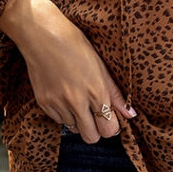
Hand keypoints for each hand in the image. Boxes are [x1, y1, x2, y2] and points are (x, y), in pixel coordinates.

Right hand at [0, 0, 135, 142]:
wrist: (41, 34)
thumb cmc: (74, 43)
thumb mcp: (100, 65)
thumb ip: (115, 93)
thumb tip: (131, 115)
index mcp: (96, 91)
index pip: (109, 129)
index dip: (111, 126)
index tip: (109, 118)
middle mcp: (77, 102)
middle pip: (91, 137)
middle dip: (96, 130)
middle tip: (94, 115)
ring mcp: (58, 104)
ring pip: (74, 129)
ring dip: (78, 120)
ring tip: (76, 98)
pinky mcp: (43, 103)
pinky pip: (58, 121)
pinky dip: (63, 113)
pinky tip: (63, 95)